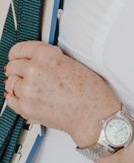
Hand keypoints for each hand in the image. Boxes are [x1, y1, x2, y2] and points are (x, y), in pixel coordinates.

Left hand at [5, 41, 120, 146]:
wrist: (93, 113)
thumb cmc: (90, 91)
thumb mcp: (73, 64)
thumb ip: (51, 60)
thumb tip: (37, 61)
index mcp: (47, 56)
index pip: (20, 49)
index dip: (19, 52)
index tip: (18, 55)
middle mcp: (34, 71)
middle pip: (12, 66)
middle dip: (18, 68)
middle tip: (25, 71)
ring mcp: (27, 90)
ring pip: (10, 83)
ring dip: (18, 83)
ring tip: (31, 86)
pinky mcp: (25, 108)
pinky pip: (10, 100)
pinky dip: (15, 97)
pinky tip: (24, 96)